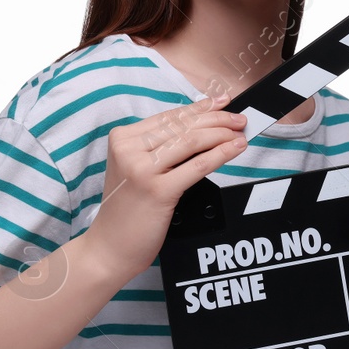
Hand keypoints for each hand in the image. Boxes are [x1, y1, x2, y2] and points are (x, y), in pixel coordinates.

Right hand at [85, 90, 248, 280]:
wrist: (109, 246)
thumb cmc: (127, 209)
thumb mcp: (134, 168)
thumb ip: (157, 147)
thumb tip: (199, 125)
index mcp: (122, 138)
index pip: (170, 116)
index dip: (200, 108)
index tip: (222, 102)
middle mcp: (129, 149)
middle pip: (183, 125)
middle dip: (217, 119)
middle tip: (239, 118)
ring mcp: (141, 169)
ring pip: (192, 141)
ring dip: (222, 134)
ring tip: (239, 132)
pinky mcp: (158, 190)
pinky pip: (197, 165)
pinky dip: (221, 154)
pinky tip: (235, 148)